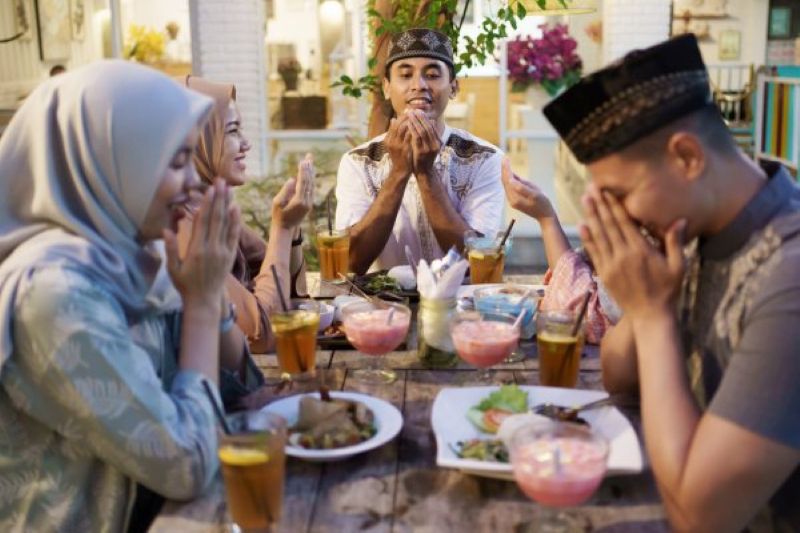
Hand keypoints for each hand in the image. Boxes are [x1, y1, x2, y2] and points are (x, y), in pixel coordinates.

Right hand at [164, 179, 240, 306]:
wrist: (205, 301)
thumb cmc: (185, 285)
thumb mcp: (173, 269)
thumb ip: (171, 249)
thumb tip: (166, 230)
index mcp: (196, 250)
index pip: (202, 222)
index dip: (207, 205)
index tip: (209, 190)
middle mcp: (212, 249)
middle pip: (216, 219)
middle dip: (219, 198)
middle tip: (221, 181)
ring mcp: (223, 252)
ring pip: (226, 224)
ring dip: (228, 205)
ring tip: (229, 189)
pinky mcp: (230, 255)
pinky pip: (234, 235)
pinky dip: (235, 221)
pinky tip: (236, 209)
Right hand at [272, 153, 314, 228]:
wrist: (285, 229)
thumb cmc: (278, 215)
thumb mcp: (277, 203)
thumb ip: (285, 191)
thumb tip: (292, 179)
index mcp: (299, 201)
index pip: (302, 182)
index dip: (303, 170)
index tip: (303, 161)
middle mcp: (307, 202)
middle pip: (309, 181)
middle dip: (309, 168)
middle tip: (309, 156)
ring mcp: (310, 203)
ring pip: (312, 184)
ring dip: (311, 172)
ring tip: (310, 161)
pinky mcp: (309, 204)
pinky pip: (312, 189)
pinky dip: (311, 179)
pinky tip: (310, 172)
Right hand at [384, 116, 412, 179]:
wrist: (400, 171)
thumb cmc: (399, 157)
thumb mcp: (394, 144)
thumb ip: (393, 133)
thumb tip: (393, 119)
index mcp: (387, 139)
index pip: (394, 123)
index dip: (402, 116)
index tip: (409, 110)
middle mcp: (390, 141)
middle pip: (398, 124)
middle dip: (406, 116)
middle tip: (414, 111)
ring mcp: (397, 145)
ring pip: (403, 128)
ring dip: (410, 121)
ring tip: (417, 116)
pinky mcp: (404, 149)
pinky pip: (409, 135)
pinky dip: (414, 129)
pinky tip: (420, 126)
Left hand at [406, 110, 440, 177]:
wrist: (424, 173)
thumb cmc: (425, 158)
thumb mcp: (429, 145)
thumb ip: (430, 135)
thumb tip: (432, 121)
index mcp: (438, 142)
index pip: (432, 127)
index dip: (425, 118)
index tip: (419, 111)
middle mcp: (436, 144)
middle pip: (428, 127)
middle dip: (420, 118)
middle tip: (414, 110)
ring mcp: (429, 148)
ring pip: (423, 131)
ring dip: (416, 121)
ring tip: (410, 114)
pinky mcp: (422, 152)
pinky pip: (417, 138)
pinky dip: (413, 130)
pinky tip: (408, 124)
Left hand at [501, 157, 555, 220]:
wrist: (545, 216)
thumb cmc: (542, 203)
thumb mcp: (535, 193)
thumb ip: (522, 187)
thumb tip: (511, 179)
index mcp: (515, 197)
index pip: (508, 180)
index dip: (506, 168)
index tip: (506, 159)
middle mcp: (511, 199)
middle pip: (505, 182)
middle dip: (504, 169)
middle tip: (504, 159)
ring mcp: (512, 200)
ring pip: (506, 184)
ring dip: (505, 173)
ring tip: (505, 163)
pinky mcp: (514, 200)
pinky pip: (509, 187)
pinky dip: (508, 179)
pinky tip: (509, 173)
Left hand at [579, 187, 685, 318]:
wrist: (650, 315)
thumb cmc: (668, 290)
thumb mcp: (678, 266)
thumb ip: (676, 242)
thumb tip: (680, 219)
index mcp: (641, 251)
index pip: (625, 223)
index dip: (615, 205)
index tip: (608, 191)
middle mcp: (623, 255)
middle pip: (609, 225)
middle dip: (600, 205)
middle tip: (591, 187)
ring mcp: (611, 265)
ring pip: (599, 236)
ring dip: (591, 216)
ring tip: (584, 199)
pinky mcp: (604, 274)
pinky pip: (593, 252)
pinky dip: (587, 238)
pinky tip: (582, 225)